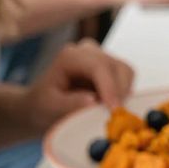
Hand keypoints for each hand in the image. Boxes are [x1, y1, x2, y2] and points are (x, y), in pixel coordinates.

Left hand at [20, 39, 135, 137]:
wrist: (42, 105)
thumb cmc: (43, 105)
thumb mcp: (51, 107)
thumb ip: (70, 104)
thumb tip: (93, 101)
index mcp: (70, 56)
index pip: (98, 67)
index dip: (110, 88)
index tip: (114, 110)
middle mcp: (87, 51)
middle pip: (116, 67)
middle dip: (119, 93)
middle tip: (114, 117)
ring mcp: (100, 57)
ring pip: (125, 72)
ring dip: (123, 94)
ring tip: (107, 111)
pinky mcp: (109, 68)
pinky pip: (126, 79)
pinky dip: (123, 94)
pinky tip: (108, 106)